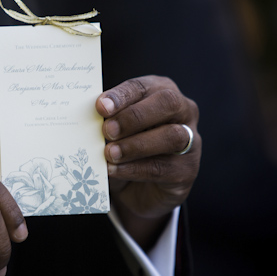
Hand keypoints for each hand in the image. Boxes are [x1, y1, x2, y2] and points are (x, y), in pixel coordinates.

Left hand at [96, 76, 199, 248]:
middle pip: (167, 103)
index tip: (100, 106)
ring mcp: (190, 141)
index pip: (142, 87)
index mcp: (159, 91)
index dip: (122, 95)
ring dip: (136, 145)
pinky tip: (115, 170)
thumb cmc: (123, 147)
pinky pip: (164, 167)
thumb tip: (86, 116)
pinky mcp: (187, 170)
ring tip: (109, 153)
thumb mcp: (112, 130)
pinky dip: (136, 169)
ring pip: (171, 136)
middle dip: (134, 116)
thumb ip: (106, 120)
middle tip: (107, 130)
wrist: (136, 188)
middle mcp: (182, 111)